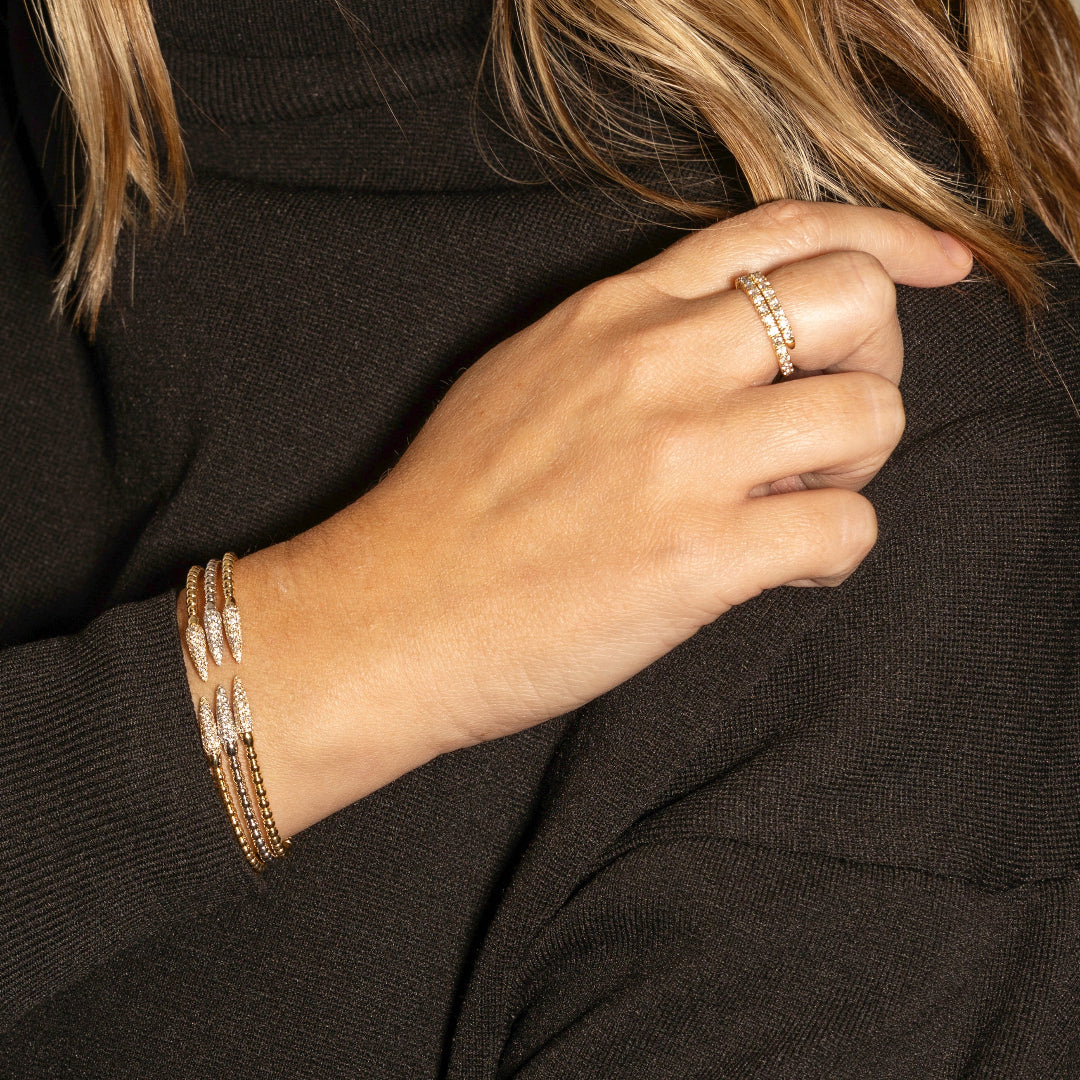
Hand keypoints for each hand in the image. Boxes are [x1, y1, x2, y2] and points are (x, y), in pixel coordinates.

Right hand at [182, 201, 971, 834]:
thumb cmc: (451, 507)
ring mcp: (681, 457)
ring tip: (790, 506)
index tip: (932, 266)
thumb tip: (731, 347)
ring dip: (852, 466)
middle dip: (873, 362)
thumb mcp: (529, 372)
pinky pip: (845, 530)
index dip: (883, 238)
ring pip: (870, 414)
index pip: (784, 228)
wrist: (390, 614)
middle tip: (826, 422)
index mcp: (615, 311)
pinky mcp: (698, 557)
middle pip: (855, 304)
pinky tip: (777, 570)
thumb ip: (632, 339)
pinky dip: (833, 553)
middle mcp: (657, 363)